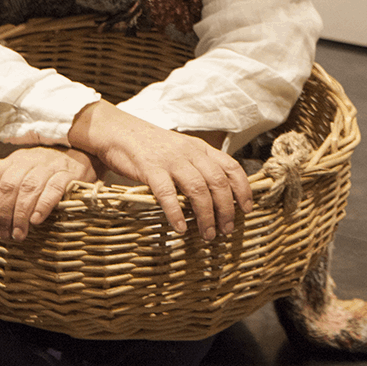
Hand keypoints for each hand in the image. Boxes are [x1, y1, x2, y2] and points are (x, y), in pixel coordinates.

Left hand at [0, 144, 100, 243]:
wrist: (83, 155)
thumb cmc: (44, 167)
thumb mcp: (18, 165)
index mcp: (14, 160)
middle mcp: (30, 160)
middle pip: (10, 185)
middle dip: (4, 213)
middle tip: (5, 234)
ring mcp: (50, 166)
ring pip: (30, 187)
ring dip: (21, 214)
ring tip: (19, 234)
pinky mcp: (69, 174)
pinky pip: (54, 188)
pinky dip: (44, 205)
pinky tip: (37, 220)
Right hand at [67, 101, 253, 238]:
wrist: (119, 131)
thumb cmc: (151, 146)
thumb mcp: (181, 150)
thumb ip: (197, 165)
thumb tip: (216, 193)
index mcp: (200, 148)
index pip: (231, 166)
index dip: (243, 188)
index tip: (247, 208)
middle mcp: (190, 153)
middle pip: (217, 182)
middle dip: (226, 208)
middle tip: (227, 229)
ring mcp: (171, 160)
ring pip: (198, 189)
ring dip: (206, 215)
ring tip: (207, 234)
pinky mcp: (150, 168)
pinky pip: (167, 193)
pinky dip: (175, 212)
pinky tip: (180, 228)